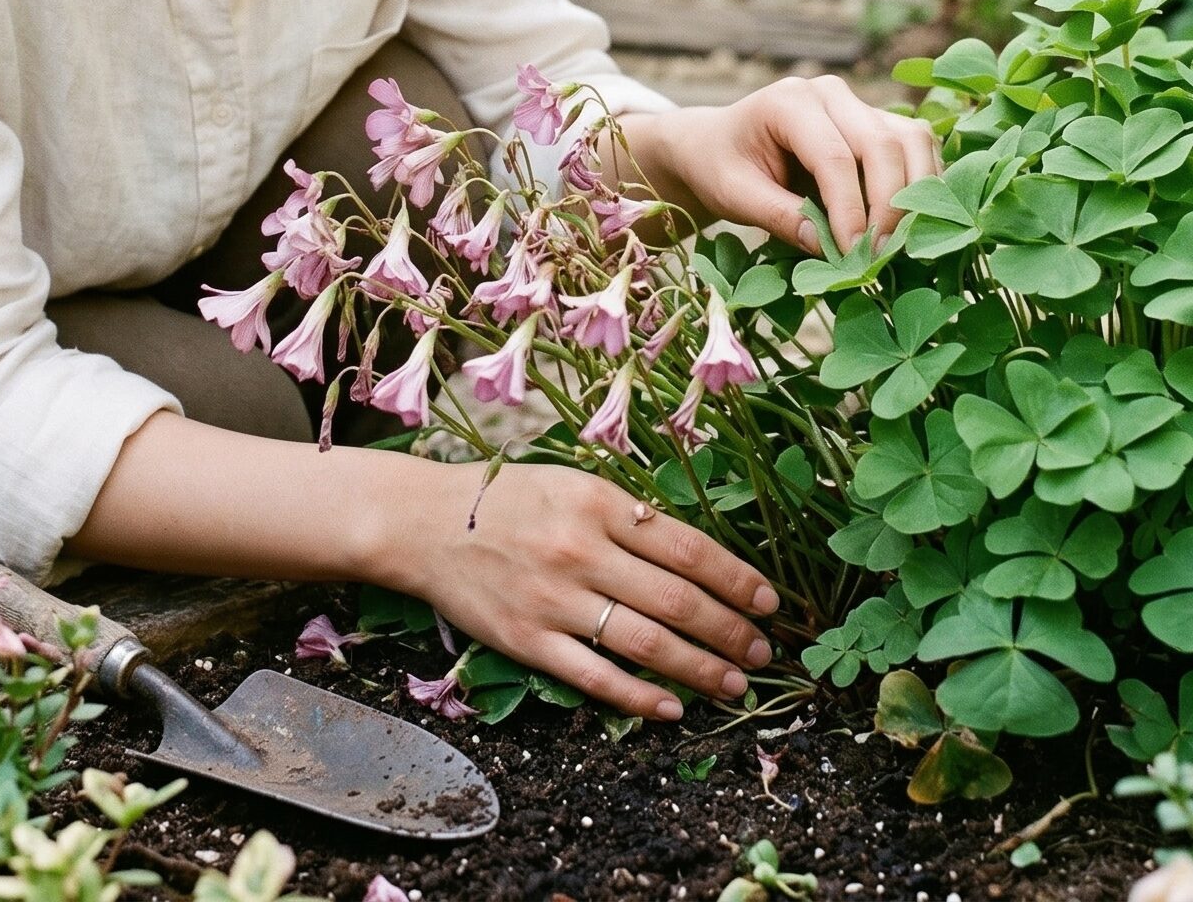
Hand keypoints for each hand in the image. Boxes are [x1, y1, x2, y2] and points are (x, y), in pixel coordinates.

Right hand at [388, 460, 776, 720]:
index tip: (768, 600)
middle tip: (763, 651)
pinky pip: (594, 677)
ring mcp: (553, 599)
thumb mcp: (572, 483)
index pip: (686, 546)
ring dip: (700, 669)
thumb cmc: (506, 498)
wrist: (424, 523)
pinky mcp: (527, 640)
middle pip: (676, 600)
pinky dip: (639, 697)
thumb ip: (628, 515)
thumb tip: (695, 553)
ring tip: (734, 683)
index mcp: (598, 503)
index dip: (735, 578)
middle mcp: (580, 551)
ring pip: (645, 643)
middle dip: (730, 630)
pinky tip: (672, 709)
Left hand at [620, 75, 941, 254]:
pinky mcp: (877, 123)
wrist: (718, 144)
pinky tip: (912, 223)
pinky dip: (924, 184)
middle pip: (881, 144)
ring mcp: (858, 104)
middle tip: (880, 255)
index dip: (850, 208)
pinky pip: (916, 147)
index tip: (855, 253)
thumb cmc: (721, 166)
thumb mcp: (733, 195)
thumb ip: (778, 216)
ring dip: (917, 193)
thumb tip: (827, 250)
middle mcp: (831, 93)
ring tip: (900, 243)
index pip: (834, 156)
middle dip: (888, 205)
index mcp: (789, 101)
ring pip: (911, 141)